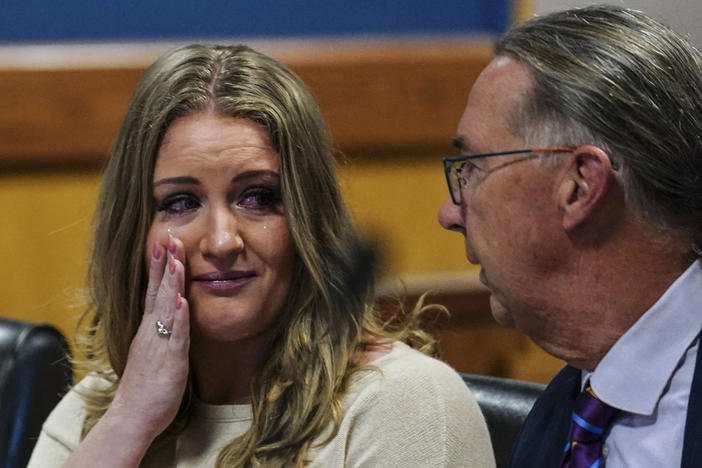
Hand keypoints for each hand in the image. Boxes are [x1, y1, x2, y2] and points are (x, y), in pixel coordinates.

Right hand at [65, 235, 190, 466]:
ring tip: (176, 259)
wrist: (131, 416)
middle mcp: (152, 331)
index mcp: (149, 328)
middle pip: (159, 291)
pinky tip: (183, 302)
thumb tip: (171, 312)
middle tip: (170, 237)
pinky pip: (175, 336)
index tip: (164, 243)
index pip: (154, 290)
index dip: (159, 266)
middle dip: (165, 263)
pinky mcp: (170, 360)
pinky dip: (179, 318)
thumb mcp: (154, 351)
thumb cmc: (145, 386)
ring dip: (171, 283)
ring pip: (166, 308)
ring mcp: (160, 344)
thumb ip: (161, 331)